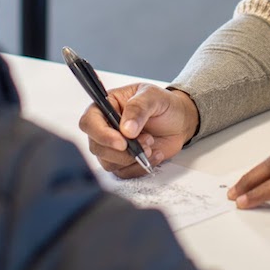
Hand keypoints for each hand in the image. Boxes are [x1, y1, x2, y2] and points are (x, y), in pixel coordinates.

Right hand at [78, 83, 199, 178]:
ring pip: (108, 163)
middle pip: (96, 147)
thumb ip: (138, 108)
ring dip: (132, 159)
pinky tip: (155, 154)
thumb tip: (126, 129)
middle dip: (122, 150)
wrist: (180, 121)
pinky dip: (140, 167)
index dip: (101, 134)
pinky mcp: (124, 161)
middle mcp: (106, 127)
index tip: (122, 141)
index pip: (89, 122)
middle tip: (146, 141)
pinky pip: (123, 173)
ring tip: (151, 145)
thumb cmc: (164, 104)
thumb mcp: (153, 96)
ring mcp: (113, 146)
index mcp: (106, 106)